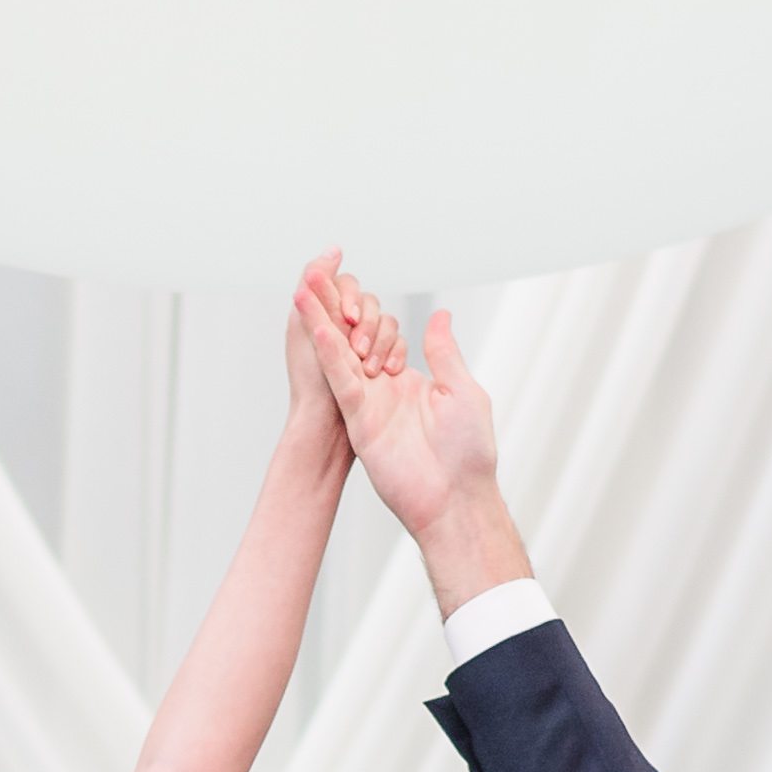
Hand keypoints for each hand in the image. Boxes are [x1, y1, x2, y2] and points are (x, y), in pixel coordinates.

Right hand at [299, 268, 526, 610]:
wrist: (457, 498)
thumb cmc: (469, 453)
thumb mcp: (462, 391)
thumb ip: (443, 352)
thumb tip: (439, 314)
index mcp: (408, 383)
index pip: (380, 338)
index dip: (365, 315)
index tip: (352, 288)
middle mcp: (382, 391)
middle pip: (351, 340)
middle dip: (333, 308)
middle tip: (315, 272)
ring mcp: (368, 405)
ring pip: (339, 355)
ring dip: (320, 321)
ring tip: (303, 287)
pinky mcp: (360, 420)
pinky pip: (342, 381)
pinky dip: (330, 353)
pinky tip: (318, 326)